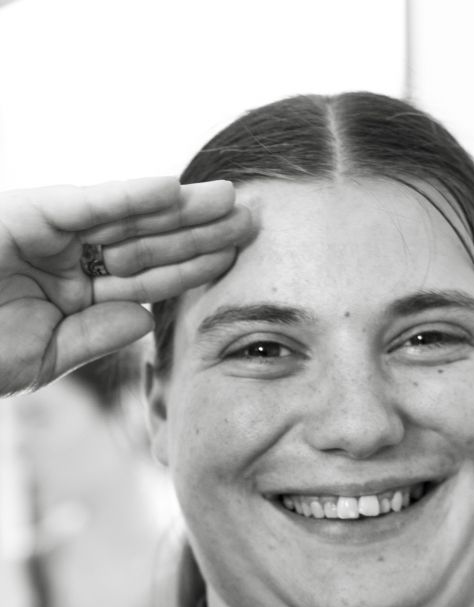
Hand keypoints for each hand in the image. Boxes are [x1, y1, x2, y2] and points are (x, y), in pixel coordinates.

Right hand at [0, 177, 250, 393]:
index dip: (191, 267)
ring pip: (126, 220)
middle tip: (253, 218)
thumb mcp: (44, 357)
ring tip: (227, 199)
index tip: (237, 261)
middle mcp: (68, 257)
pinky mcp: (27, 213)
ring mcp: (50, 233)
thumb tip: (147, 319)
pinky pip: (85, 204)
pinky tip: (171, 190)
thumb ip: (95, 336)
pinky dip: (126, 197)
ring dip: (178, 208)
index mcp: (76, 292)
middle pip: (148, 243)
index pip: (146, 279)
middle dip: (199, 231)